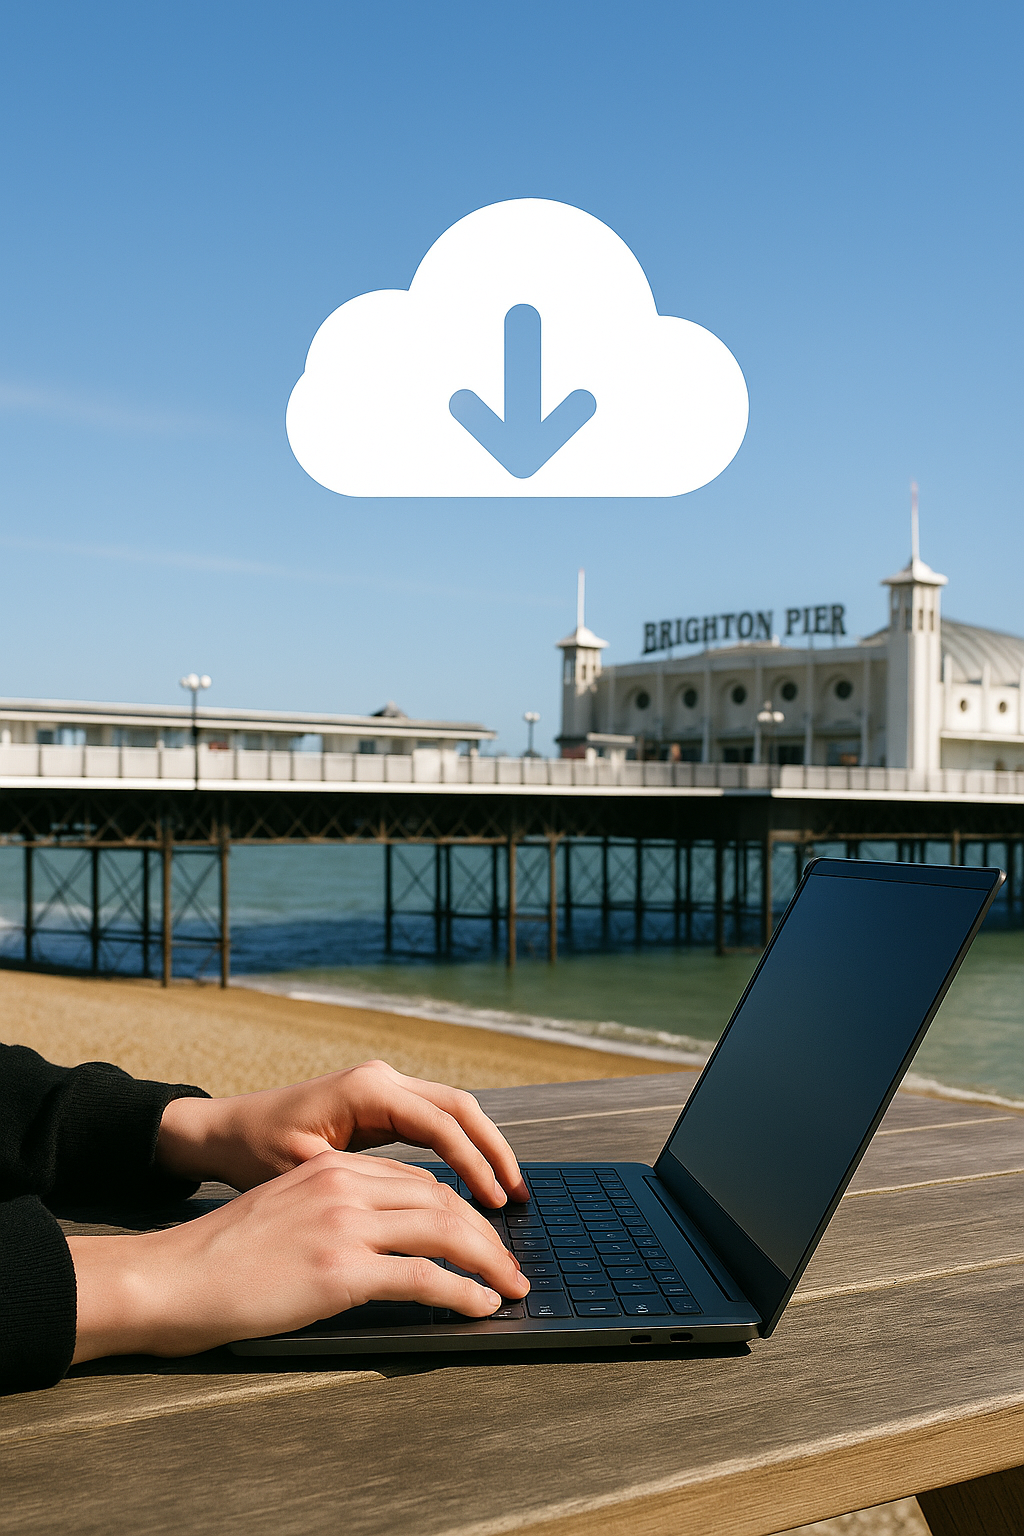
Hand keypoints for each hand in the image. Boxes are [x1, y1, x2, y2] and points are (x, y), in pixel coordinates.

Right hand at [69, 1150, 529, 1363]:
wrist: (171, 1277)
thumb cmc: (219, 1256)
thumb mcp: (283, 1209)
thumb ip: (332, 1208)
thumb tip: (379, 1240)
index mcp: (332, 1168)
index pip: (415, 1180)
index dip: (457, 1207)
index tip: (480, 1232)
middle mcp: (344, 1185)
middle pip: (440, 1199)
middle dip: (484, 1231)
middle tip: (510, 1262)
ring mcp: (344, 1224)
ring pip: (444, 1230)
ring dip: (488, 1260)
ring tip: (510, 1285)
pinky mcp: (341, 1269)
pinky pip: (424, 1276)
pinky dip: (462, 1292)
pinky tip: (480, 1305)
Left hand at [157, 1059, 528, 1205]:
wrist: (219, 1132)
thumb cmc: (253, 1154)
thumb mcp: (305, 1174)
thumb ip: (363, 1186)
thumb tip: (422, 1213)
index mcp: (368, 1090)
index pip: (443, 1125)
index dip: (476, 1166)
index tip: (498, 1206)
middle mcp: (382, 1079)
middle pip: (461, 1109)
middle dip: (495, 1152)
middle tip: (520, 1199)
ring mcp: (382, 1088)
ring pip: (452, 1112)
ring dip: (482, 1150)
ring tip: (507, 1194)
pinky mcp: (379, 1104)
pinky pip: (432, 1123)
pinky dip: (459, 1150)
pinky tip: (472, 1184)